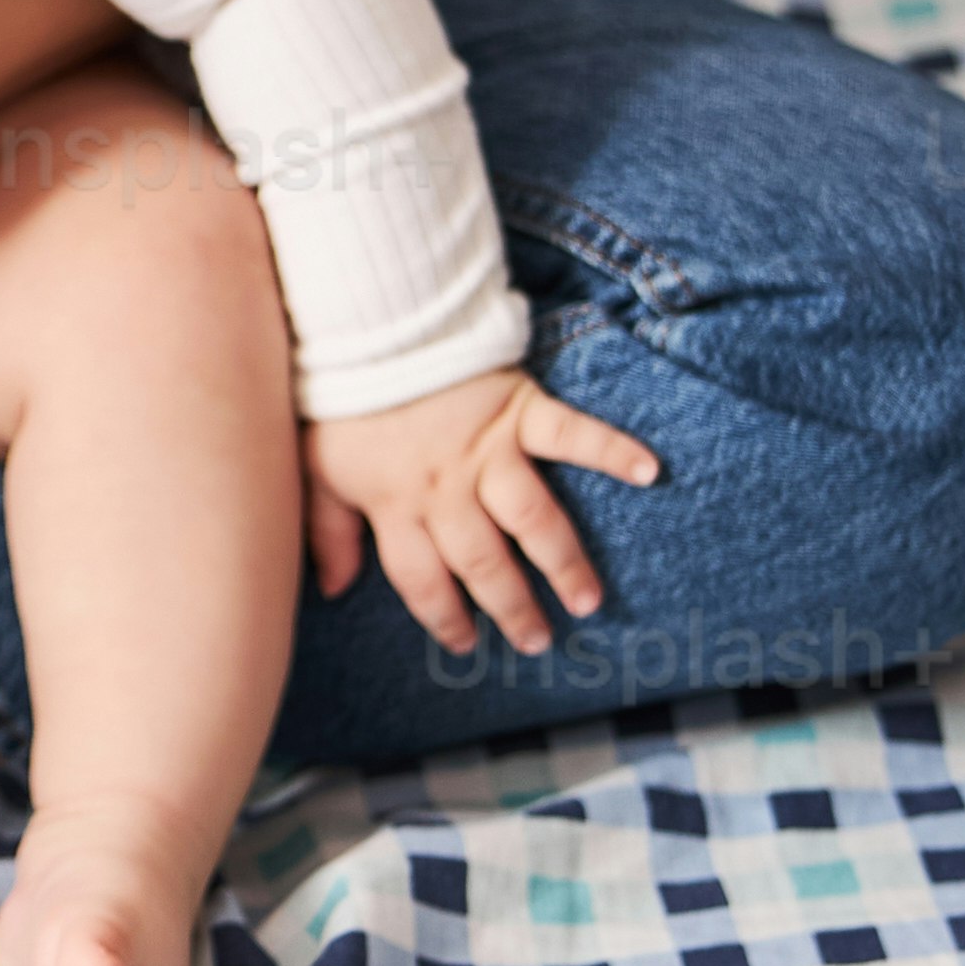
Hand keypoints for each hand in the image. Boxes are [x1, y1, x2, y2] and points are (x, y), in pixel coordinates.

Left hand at [302, 370, 659, 657]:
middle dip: (510, 606)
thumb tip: (332, 589)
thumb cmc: (339, 399)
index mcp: (395, 503)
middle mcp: (445, 487)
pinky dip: (612, 450)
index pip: (421, 579)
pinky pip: (571, 433)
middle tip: (536, 641)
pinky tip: (649, 472)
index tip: (465, 642)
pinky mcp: (518, 408)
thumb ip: (326, 530)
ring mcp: (486, 450)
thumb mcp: (315, 469)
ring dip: (561, 563)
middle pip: (481, 561)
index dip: (443, 616)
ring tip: (586, 600)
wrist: (369, 323)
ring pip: (530, 518)